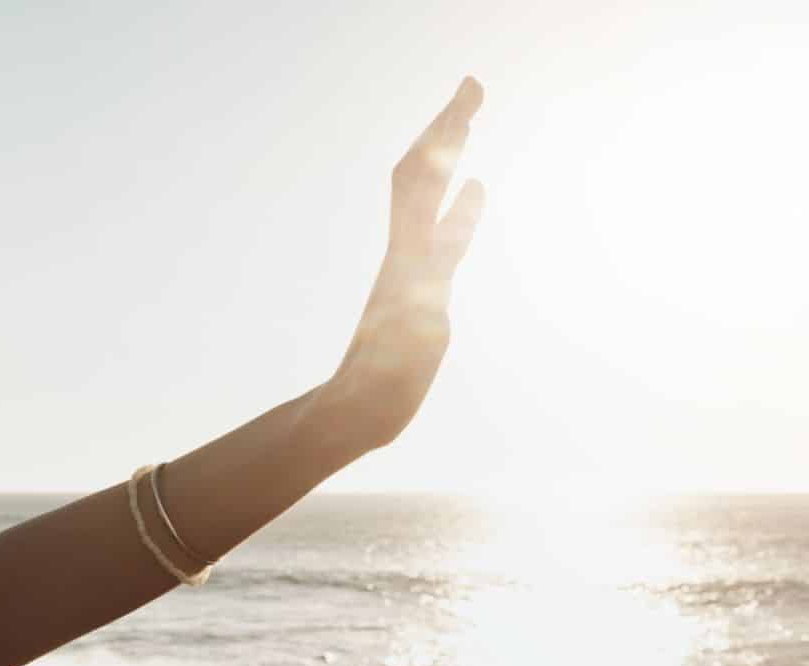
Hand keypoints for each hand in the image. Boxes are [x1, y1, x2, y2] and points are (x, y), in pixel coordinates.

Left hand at [326, 77, 485, 450]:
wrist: (358, 410)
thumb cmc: (383, 382)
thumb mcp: (409, 333)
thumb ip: (424, 293)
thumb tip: (436, 274)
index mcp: (408, 254)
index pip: (426, 177)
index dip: (446, 131)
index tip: (471, 89)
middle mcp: (408, 251)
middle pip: (423, 173)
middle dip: (446, 127)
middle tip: (473, 87)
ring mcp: (413, 267)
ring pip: (429, 196)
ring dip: (448, 156)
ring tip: (466, 124)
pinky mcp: (420, 288)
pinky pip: (444, 232)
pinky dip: (461, 204)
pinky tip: (475, 192)